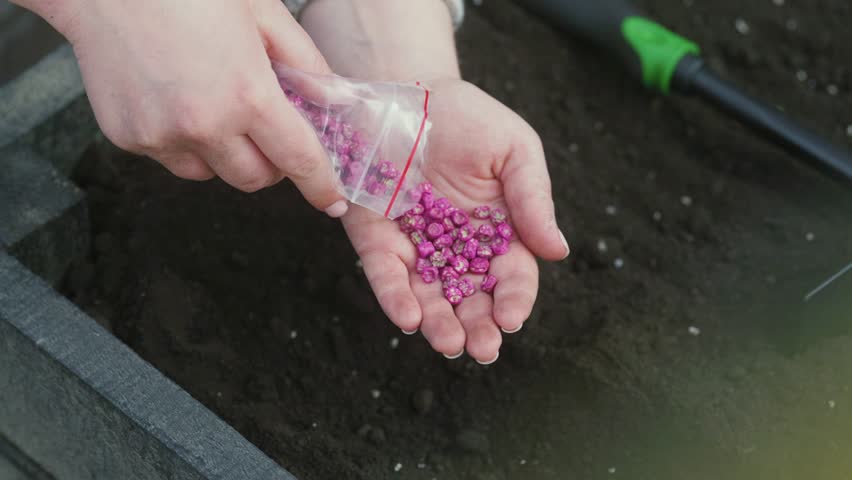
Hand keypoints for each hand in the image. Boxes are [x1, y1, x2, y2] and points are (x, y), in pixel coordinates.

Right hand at [42, 0, 347, 215]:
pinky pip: (171, 158)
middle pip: (255, 179)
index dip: (321, 186)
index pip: (298, 159)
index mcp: (247, 94)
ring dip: (224, 154)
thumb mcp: (262, 12)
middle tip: (266, 131)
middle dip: (270, 164)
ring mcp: (162, 136)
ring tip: (213, 105)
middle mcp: (205, 125)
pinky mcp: (129, 138)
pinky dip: (183, 142)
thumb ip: (303, 61)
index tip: (333, 203)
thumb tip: (331, 100)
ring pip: (212, 173)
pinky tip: (175, 99)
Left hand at [343, 79, 569, 362]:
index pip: (511, 275)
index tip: (512, 317)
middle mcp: (458, 248)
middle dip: (478, 326)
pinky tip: (408, 317)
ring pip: (430, 296)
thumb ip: (533, 199)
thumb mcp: (515, 150)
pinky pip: (385, 274)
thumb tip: (558, 251)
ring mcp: (416, 246)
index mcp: (498, 232)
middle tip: (482, 349)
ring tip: (449, 343)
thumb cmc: (469, 119)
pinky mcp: (377, 239)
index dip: (514, 298)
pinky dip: (395, 297)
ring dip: (439, 323)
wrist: (408, 93)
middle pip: (472, 297)